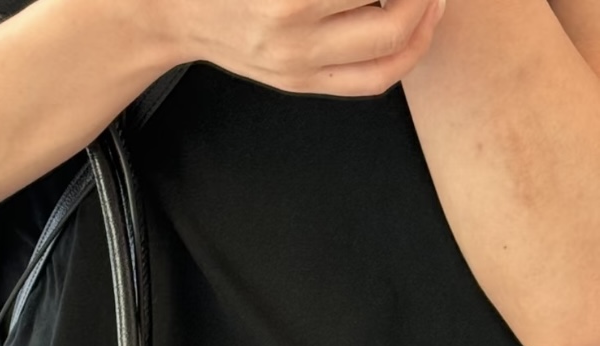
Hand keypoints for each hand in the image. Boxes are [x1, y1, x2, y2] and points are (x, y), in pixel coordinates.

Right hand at [150, 0, 447, 96]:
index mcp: (288, 0)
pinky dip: (406, 52)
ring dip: (424, 20)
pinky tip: (417, 23)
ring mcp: (299, 68)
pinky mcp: (302, 83)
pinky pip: (370, 80)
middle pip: (394, 20)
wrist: (174, 12)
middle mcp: (295, 39)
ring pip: (390, 55)